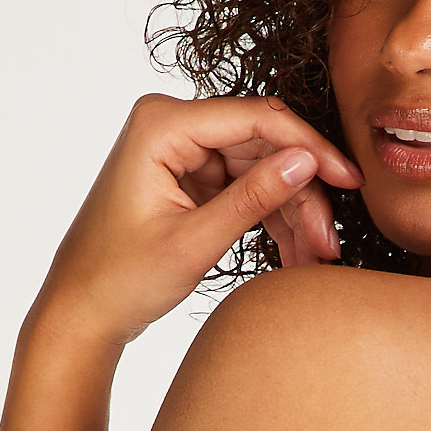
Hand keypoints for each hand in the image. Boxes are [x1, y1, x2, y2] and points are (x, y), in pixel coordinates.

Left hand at [29, 94, 362, 351]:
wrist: (81, 311)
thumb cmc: (119, 279)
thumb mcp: (193, 242)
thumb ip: (252, 199)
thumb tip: (307, 163)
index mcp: (162, 125)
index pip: (256, 119)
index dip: (310, 149)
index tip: (349, 181)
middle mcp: (173, 126)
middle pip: (264, 146)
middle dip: (302, 195)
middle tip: (329, 244)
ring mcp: (183, 151)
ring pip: (262, 170)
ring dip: (292, 213)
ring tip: (314, 260)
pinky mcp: (191, 177)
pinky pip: (246, 189)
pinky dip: (271, 220)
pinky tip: (294, 256)